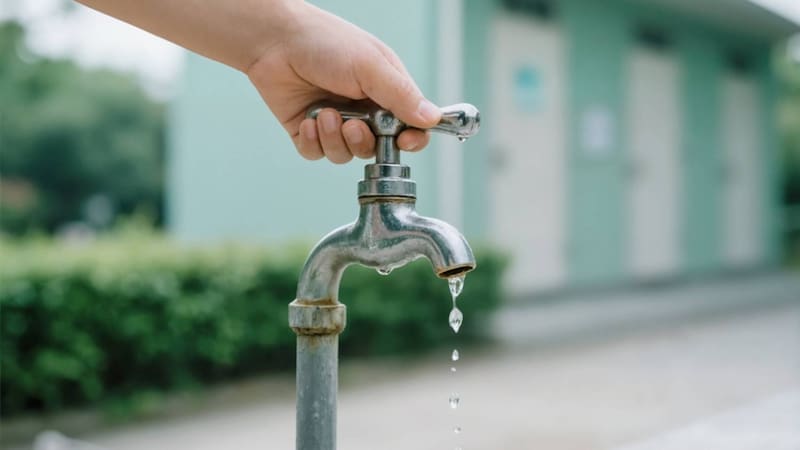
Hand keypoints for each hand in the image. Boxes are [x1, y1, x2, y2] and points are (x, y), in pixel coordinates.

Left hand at [246, 3, 440, 162]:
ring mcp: (336, 122)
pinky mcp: (309, 132)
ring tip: (326, 115)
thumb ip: (402, 95)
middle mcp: (364, 110)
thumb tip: (432, 119)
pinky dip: (314, 142)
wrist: (275, 41)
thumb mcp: (370, 67)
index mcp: (386, 92)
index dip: (411, 140)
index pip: (411, 127)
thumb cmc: (325, 43)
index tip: (404, 142)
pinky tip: (309, 120)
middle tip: (354, 125)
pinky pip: (318, 154)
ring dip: (336, 139)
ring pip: (347, 155)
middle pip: (378, 148)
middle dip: (365, 141)